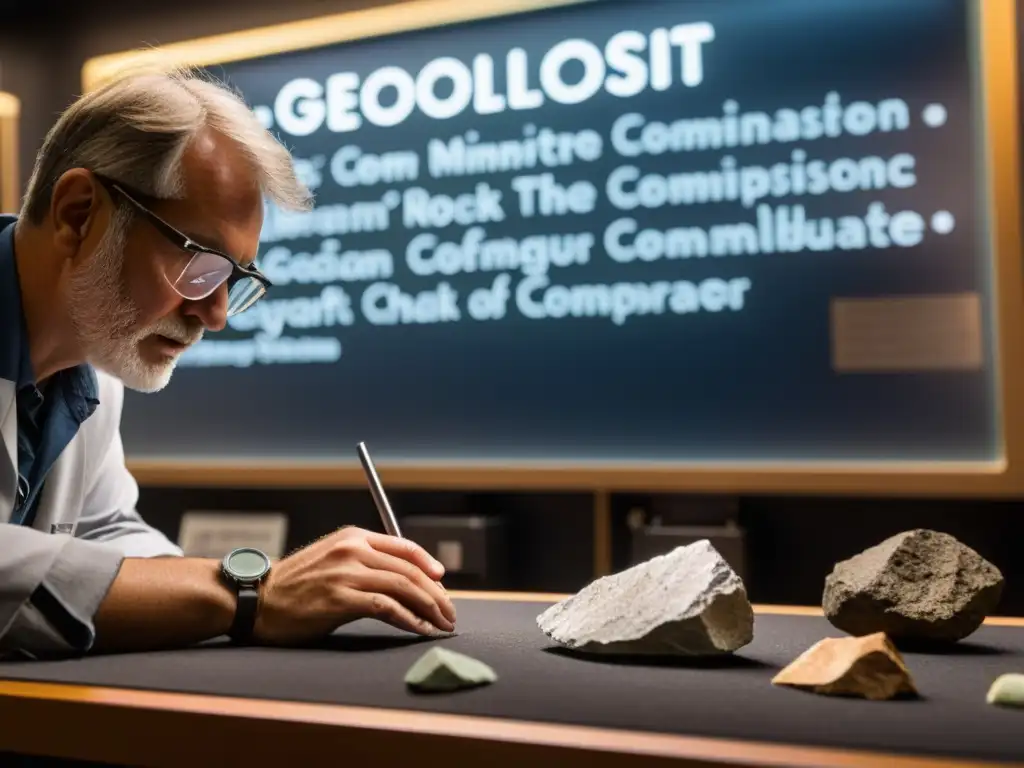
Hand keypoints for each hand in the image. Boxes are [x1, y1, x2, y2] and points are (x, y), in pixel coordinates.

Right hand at [251, 526, 455, 644]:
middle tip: (449, 612)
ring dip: (429, 608)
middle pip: (409, 569)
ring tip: (441, 624)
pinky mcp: (340, 599)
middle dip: (436, 593)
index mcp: (353, 536)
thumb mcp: (331, 559)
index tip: (442, 583)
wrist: (256, 600)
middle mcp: (352, 549)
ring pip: (403, 587)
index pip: (404, 546)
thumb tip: (405, 579)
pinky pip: (387, 608)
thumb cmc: (295, 585)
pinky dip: (409, 620)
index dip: (429, 565)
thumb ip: (364, 561)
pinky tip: (419, 630)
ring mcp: (346, 573)